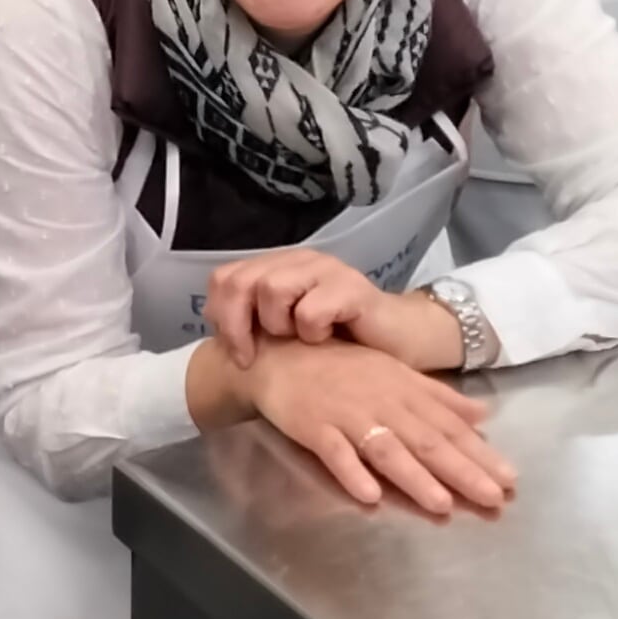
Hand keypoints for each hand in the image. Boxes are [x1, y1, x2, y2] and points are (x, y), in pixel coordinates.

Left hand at [203, 248, 388, 366]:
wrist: (402, 342)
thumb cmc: (342, 342)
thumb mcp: (289, 334)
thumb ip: (256, 322)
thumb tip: (215, 325)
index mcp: (278, 267)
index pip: (224, 278)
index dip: (220, 315)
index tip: (236, 352)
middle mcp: (299, 261)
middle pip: (241, 281)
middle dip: (237, 325)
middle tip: (252, 357)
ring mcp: (326, 270)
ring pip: (272, 288)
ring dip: (277, 325)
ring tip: (297, 341)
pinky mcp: (353, 288)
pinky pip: (311, 309)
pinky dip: (311, 332)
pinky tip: (326, 340)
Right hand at [236, 338, 512, 516]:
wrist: (280, 352)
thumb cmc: (340, 366)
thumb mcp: (394, 372)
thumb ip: (437, 395)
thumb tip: (483, 415)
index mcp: (404, 389)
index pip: (448, 425)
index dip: (479, 452)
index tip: (511, 478)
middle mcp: (381, 400)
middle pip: (426, 440)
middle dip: (461, 470)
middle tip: (494, 498)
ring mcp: (346, 414)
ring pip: (386, 449)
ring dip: (414, 477)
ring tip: (442, 505)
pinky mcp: (313, 426)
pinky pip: (334, 452)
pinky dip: (351, 472)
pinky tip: (369, 496)